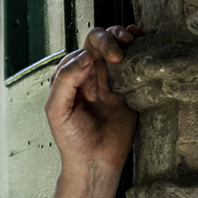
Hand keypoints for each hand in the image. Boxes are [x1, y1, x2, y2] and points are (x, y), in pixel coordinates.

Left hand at [45, 24, 139, 172]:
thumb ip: (65, 82)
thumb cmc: (71, 138)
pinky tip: (139, 39)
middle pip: (96, 44)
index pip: (78, 53)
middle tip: (118, 54)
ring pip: (113, 48)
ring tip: (129, 39)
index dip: (88, 57)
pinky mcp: (127, 88)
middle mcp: (87, 75)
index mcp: (67, 78)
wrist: (95, 160)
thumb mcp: (57, 110)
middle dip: (107, 40)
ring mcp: (108, 80)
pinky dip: (135, 48)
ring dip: (120, 37)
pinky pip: (131, 64)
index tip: (95, 79)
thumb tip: (84, 56)